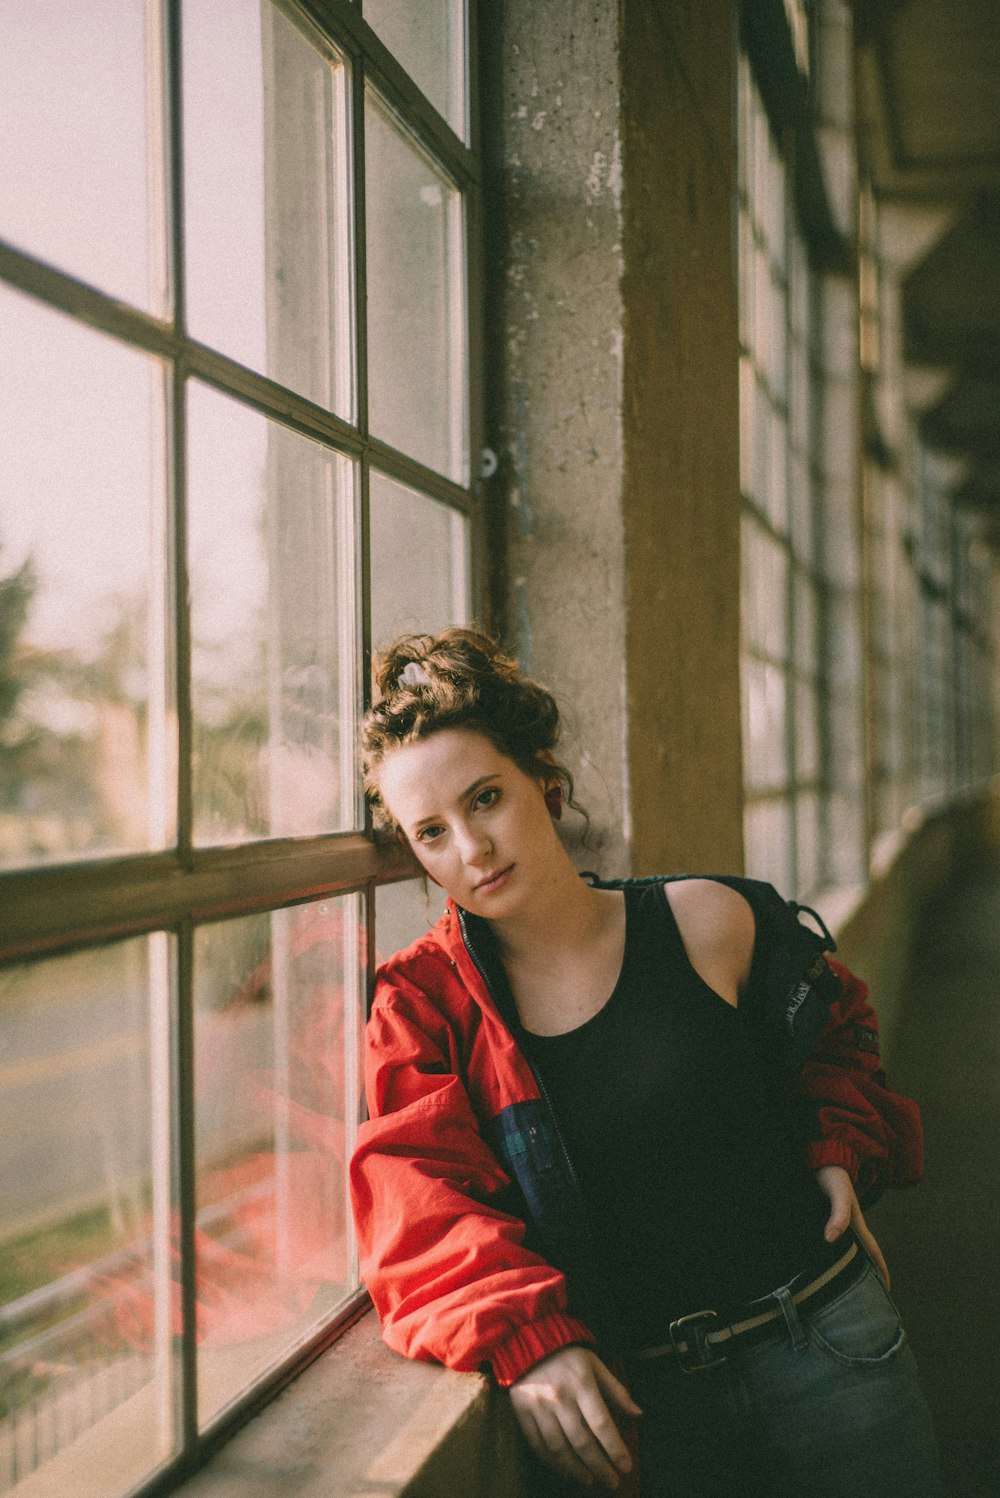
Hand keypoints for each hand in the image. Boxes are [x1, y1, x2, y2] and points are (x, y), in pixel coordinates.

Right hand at [509, 1345, 640, 1489]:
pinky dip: (552, 1462)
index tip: (626, 1465)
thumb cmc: (566, 1354)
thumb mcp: (595, 1364)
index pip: (601, 1424)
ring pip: (559, 1448)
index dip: (615, 1448)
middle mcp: (560, 1397)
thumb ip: (616, 1390)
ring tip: (590, 1480)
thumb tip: (637, 1414)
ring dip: (576, 1469)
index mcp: (581, 1383)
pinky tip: (565, 1470)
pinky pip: (537, 1445)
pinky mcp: (522, 1412)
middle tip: (612, 1481)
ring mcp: (539, 1406)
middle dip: (599, 1466)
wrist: (526, 1340)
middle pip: (582, 1441)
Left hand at [814, 1163, 889, 1288]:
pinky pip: (832, 1239)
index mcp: (857, 1224)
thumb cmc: (832, 1174)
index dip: (880, 1272)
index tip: (887, 1292)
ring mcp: (837, 1220)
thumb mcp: (838, 1194)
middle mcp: (850, 1225)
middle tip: (866, 1297)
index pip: (873, 1253)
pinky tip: (821, 1261)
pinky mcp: (823, 1216)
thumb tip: (831, 1239)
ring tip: (845, 1285)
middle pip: (861, 1255)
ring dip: (849, 1265)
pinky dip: (832, 1253)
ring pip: (846, 1248)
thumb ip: (838, 1215)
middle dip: (866, 1275)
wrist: (821, 1154)